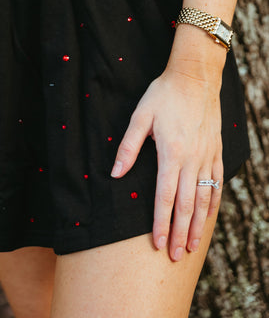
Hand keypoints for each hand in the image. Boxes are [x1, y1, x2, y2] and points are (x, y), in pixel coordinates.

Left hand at [110, 66, 222, 260]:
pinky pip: (217, 182)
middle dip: (179, 232)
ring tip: (191, 246)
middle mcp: (192, 159)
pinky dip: (213, 203)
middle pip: (186, 204)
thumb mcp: (140, 116)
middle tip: (173, 255)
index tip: (156, 243)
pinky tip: (208, 217)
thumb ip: (128, 147)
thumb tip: (115, 174)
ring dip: (197, 225)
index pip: (165, 197)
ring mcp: (207, 156)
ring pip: (204, 198)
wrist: (195, 77)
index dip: (160, 223)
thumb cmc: (163, 95)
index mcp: (171, 153)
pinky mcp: (216, 150)